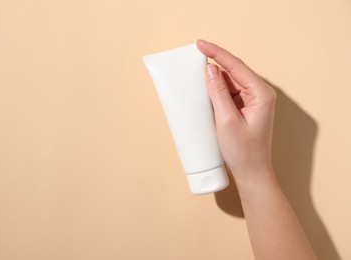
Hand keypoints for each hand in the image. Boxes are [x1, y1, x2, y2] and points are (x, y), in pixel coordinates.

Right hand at [196, 39, 276, 182]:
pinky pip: (228, 93)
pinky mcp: (244, 108)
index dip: (217, 53)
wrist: (251, 173)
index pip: (236, 66)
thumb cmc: (244, 152)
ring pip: (229, 82)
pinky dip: (216, 91)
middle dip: (213, 65)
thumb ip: (218, 93)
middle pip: (233, 71)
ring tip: (195, 78)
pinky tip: (204, 92)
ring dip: (213, 80)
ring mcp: (252, 101)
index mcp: (261, 93)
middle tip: (192, 59)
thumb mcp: (227, 121)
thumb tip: (209, 70)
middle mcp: (259, 94)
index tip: (200, 44)